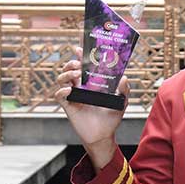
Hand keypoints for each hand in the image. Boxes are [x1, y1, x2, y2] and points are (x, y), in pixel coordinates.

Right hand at [54, 47, 128, 167]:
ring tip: (75, 75)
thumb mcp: (121, 102)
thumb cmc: (111, 118)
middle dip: (72, 63)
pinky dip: (62, 91)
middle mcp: (81, 87)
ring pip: (62, 79)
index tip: (80, 48)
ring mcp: (74, 95)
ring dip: (66, 73)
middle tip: (79, 64)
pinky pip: (59, 95)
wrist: (103, 135)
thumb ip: (124, 90)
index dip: (81, 55)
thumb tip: (124, 78)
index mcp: (92, 82)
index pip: (84, 65)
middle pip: (70, 69)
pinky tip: (69, 91)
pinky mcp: (68, 106)